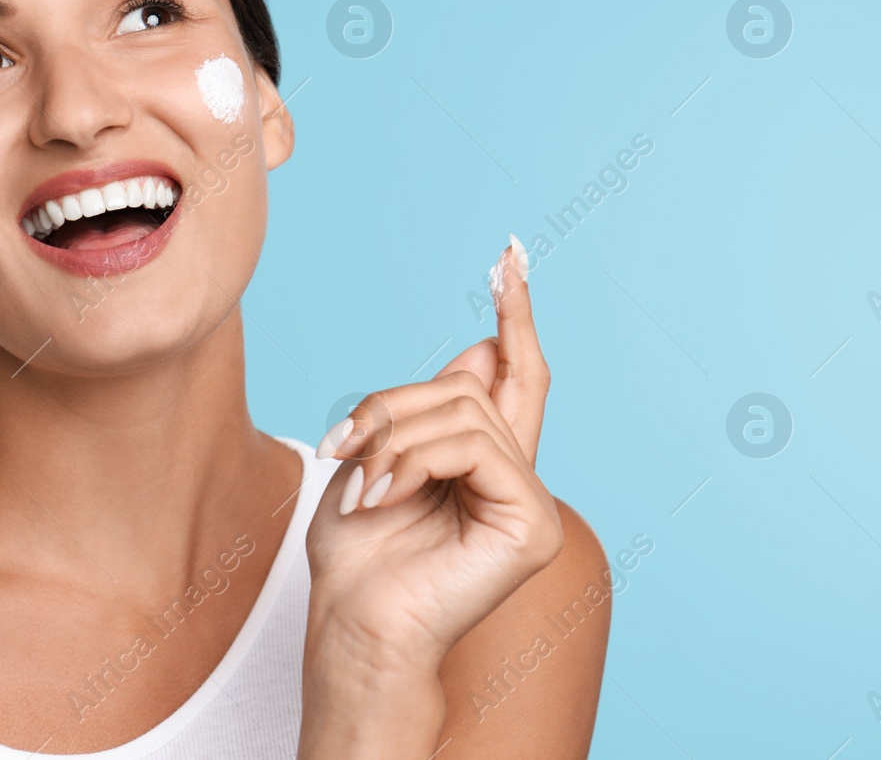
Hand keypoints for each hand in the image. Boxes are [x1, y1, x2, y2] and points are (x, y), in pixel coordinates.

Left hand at [304, 239, 562, 678]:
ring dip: (392, 440)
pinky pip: (474, 448)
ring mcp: (531, 501)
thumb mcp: (376, 457)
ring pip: (463, 413)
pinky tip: (380, 498)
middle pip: (467, 385)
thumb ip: (425, 410)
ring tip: (362, 487)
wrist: (353, 625)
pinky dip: (413, 463)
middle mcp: (516, 476)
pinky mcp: (533, 524)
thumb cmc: (356, 555)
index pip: (513, 373)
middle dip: (393, 406)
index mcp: (484, 460)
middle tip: (346, 447)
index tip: (510, 256)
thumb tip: (479, 350)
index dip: (513, 314)